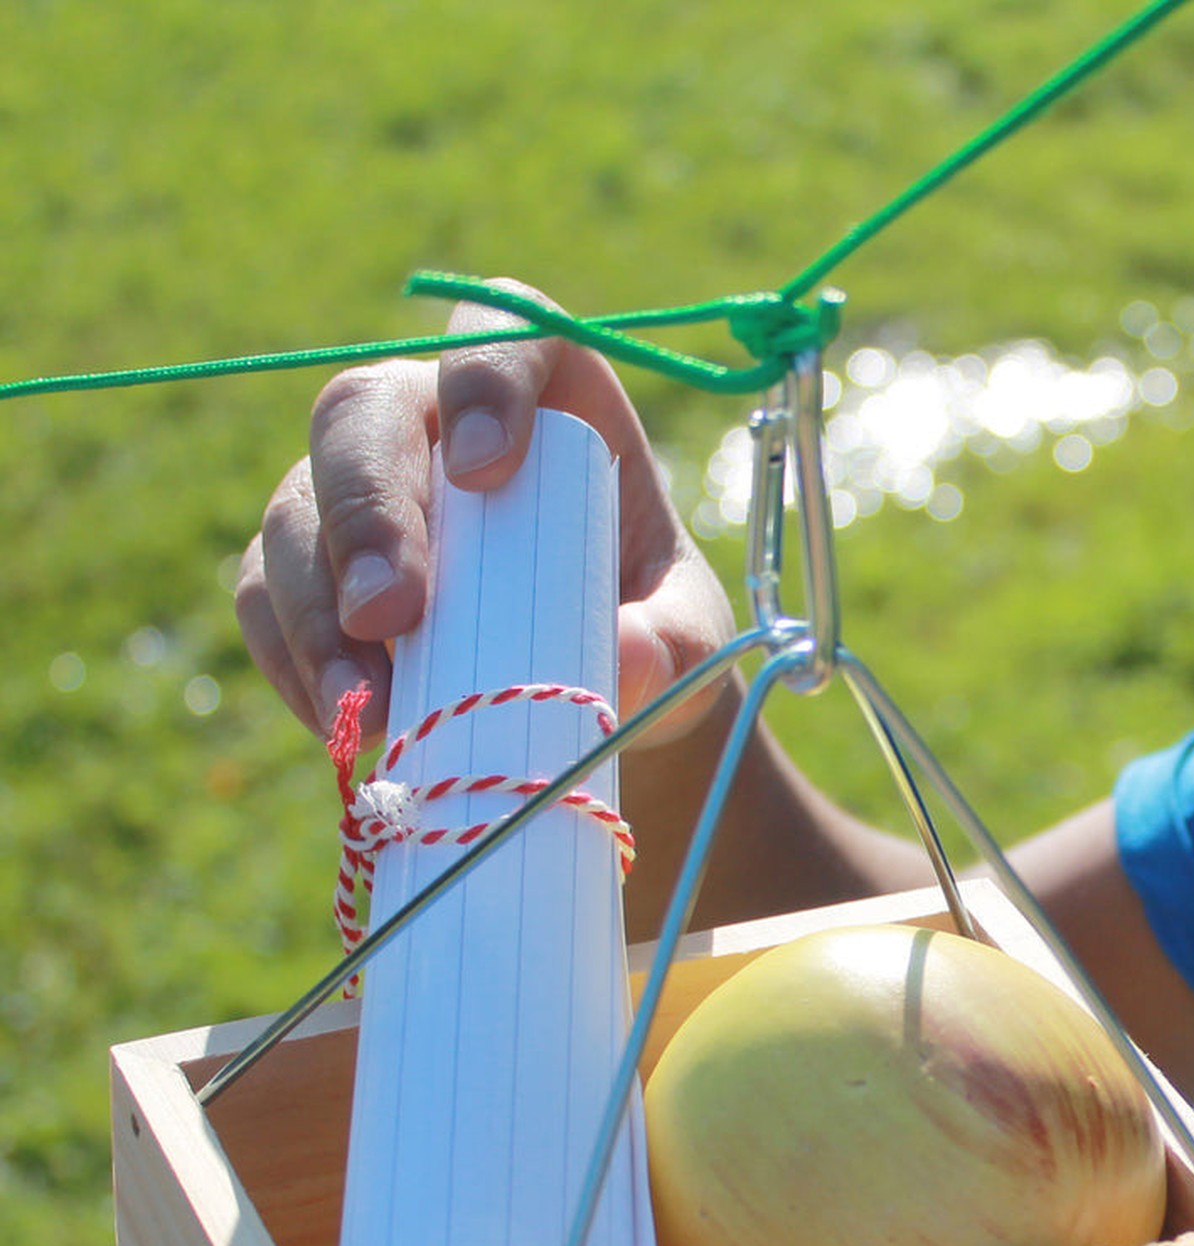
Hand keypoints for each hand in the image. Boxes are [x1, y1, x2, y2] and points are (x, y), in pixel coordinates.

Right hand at [234, 278, 736, 746]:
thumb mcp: (685, 638)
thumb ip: (672, 643)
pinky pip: (265, 590)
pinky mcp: (314, 566)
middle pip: (361, 414)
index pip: (497, 334)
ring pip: (298, 506)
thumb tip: (627, 660)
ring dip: (315, 607)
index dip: (479, 381)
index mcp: (544, 392)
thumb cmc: (648, 628)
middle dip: (365, 513)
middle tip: (392, 616)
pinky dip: (291, 656)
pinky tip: (336, 720)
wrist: (598, 689)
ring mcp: (360, 487)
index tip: (484, 471)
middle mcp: (432, 416)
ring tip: (366, 702)